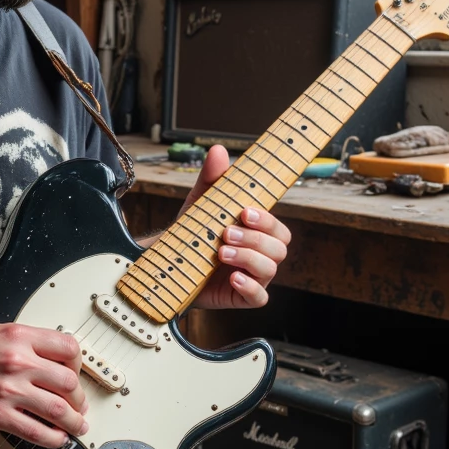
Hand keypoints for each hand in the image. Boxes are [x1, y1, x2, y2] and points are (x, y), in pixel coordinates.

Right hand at [0, 324, 86, 448]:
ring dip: (73, 422)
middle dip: (79, 398)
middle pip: (69, 382)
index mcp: (18, 337)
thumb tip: (49, 357)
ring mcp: (9, 390)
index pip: (67, 348)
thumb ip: (23, 342)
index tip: (75, 375)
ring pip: (58, 409)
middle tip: (78, 406)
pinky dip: (53, 438)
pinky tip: (56, 439)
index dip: (78, 365)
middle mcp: (18, 361)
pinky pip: (36, 431)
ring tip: (77, 426)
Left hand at [180, 145, 290, 309]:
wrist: (168, 263)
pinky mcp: (241, 297)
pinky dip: (250, 287)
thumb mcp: (200, 204)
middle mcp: (260, 254)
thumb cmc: (192, 233)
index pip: (278, 227)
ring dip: (248, 258)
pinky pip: (259, 297)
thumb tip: (218, 151)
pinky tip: (233, 278)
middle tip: (226, 233)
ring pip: (270, 269)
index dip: (267, 220)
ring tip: (221, 253)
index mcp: (257, 232)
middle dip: (255, 239)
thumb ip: (212, 179)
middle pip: (280, 247)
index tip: (244, 212)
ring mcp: (253, 276)